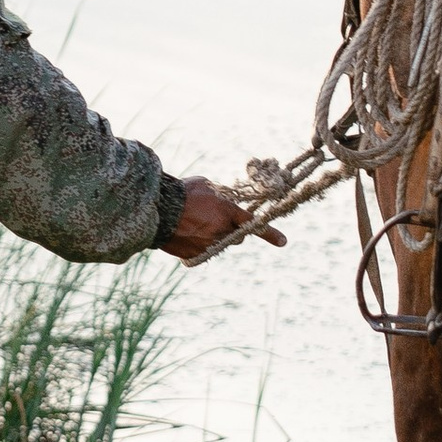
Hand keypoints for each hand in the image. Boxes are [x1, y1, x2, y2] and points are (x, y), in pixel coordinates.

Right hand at [161, 177, 285, 262]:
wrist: (158, 210)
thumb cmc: (181, 193)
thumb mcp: (206, 185)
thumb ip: (220, 196)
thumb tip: (224, 200)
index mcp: (227, 212)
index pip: (253, 223)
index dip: (270, 233)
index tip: (283, 241)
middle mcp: (221, 231)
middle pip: (237, 236)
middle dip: (231, 230)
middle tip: (214, 219)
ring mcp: (208, 245)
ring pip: (220, 243)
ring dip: (213, 235)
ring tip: (194, 223)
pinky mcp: (195, 256)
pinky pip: (202, 251)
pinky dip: (196, 243)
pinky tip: (184, 232)